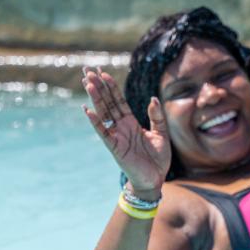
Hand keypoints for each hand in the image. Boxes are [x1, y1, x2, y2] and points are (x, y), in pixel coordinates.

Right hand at [81, 67, 170, 197]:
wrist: (155, 179)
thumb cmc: (158, 159)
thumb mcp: (162, 134)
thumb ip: (157, 116)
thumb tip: (153, 98)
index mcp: (131, 122)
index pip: (118, 101)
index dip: (111, 86)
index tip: (102, 72)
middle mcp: (121, 127)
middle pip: (108, 103)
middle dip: (99, 87)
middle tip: (88, 70)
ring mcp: (117, 136)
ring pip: (104, 113)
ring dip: (96, 98)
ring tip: (88, 82)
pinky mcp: (115, 148)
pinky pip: (103, 133)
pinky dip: (95, 122)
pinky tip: (87, 110)